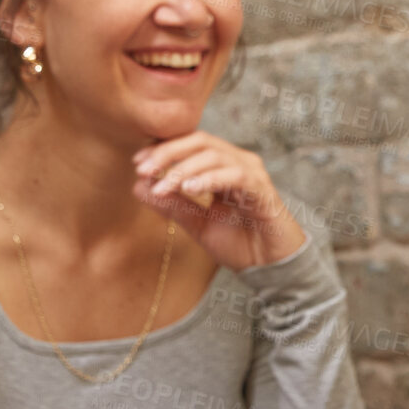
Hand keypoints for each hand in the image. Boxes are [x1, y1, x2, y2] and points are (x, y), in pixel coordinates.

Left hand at [131, 132, 307, 269]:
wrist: (271, 267)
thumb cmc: (240, 244)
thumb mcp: (197, 224)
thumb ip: (172, 205)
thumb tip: (138, 187)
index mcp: (223, 166)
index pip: (191, 144)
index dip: (163, 149)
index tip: (137, 163)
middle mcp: (238, 163)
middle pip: (201, 141)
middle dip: (169, 153)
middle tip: (143, 169)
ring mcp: (252, 174)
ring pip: (215, 155)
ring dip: (184, 169)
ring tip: (162, 186)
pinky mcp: (262, 189)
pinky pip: (235, 175)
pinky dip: (211, 178)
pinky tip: (190, 188)